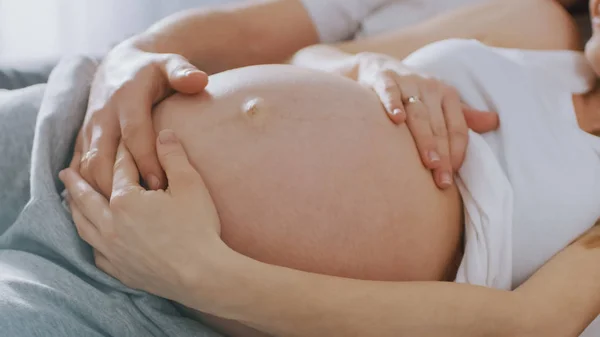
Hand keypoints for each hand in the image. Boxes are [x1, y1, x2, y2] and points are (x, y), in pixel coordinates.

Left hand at [61, 130, 223, 301]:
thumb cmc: (198, 228)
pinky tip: (92, 237)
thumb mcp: (190, 184)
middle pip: (87, 198)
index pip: (119, 169)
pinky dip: (90, 241)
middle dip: (76, 182)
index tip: (120, 145)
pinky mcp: (120, 270)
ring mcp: (113, 250)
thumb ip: (173, 155)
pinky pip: (96, 253)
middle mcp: (111, 224)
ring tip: (68, 201)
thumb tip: (164, 133)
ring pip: (84, 225)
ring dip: (74, 210)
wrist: (202, 274)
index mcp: (125, 200)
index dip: (122, 154)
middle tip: (64, 172)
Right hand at [73, 39, 208, 196]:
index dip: (146, 160)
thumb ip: (184, 72)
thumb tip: (200, 80)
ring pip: (89, 167)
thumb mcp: (170, 64)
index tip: (161, 184)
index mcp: (127, 99)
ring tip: (131, 214)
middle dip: (122, 185)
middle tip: (147, 208)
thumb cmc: (153, 70)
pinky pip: (80, 167)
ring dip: (105, 191)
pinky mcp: (82, 138)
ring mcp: (90, 128)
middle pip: (105, 156)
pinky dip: (90, 188)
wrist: (119, 65)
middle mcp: (103, 115)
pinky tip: (110, 207)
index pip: (134, 134)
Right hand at [348, 52, 498, 188]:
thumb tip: (495, 122)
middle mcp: (429, 87)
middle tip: (443, 181)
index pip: (458, 127)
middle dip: (442, 155)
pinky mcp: (383, 80)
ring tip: (429, 163)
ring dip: (424, 139)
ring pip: (418, 114)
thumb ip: (464, 115)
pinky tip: (396, 119)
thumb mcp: (439, 101)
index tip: (453, 175)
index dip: (458, 152)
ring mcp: (406, 83)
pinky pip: (389, 92)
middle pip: (439, 126)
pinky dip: (393, 104)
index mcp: (446, 94)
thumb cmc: (412, 91)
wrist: (378, 67)